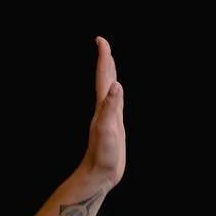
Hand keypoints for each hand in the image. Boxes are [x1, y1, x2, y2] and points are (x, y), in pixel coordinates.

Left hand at [81, 36, 125, 187]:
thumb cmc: (103, 155)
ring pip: (109, 90)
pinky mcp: (113, 127)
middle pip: (105, 79)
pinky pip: (115, 104)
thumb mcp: (107, 130)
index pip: (104, 77)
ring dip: (110, 75)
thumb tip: (116, 85)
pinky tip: (117, 94)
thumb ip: (110, 107)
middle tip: (103, 44)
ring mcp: (108, 118)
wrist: (99, 175)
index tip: (100, 40)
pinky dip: (116, 94)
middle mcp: (104, 109)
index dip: (104, 58)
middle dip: (106, 60)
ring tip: (110, 63)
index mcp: (103, 107)